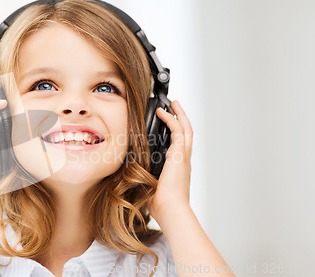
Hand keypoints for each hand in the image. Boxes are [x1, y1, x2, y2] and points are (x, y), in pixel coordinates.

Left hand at [147, 100, 192, 222]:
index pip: (180, 144)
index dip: (176, 132)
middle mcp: (183, 160)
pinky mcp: (180, 154)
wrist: (171, 209)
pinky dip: (171, 120)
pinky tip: (163, 113)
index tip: (169, 123)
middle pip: (187, 132)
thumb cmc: (161, 203)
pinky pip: (178, 131)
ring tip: (173, 104)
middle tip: (175, 107)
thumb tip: (127, 175)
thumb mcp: (148, 186)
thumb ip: (141, 177)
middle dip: (182, 118)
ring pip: (186, 128)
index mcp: (178, 167)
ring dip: (180, 114)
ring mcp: (183, 156)